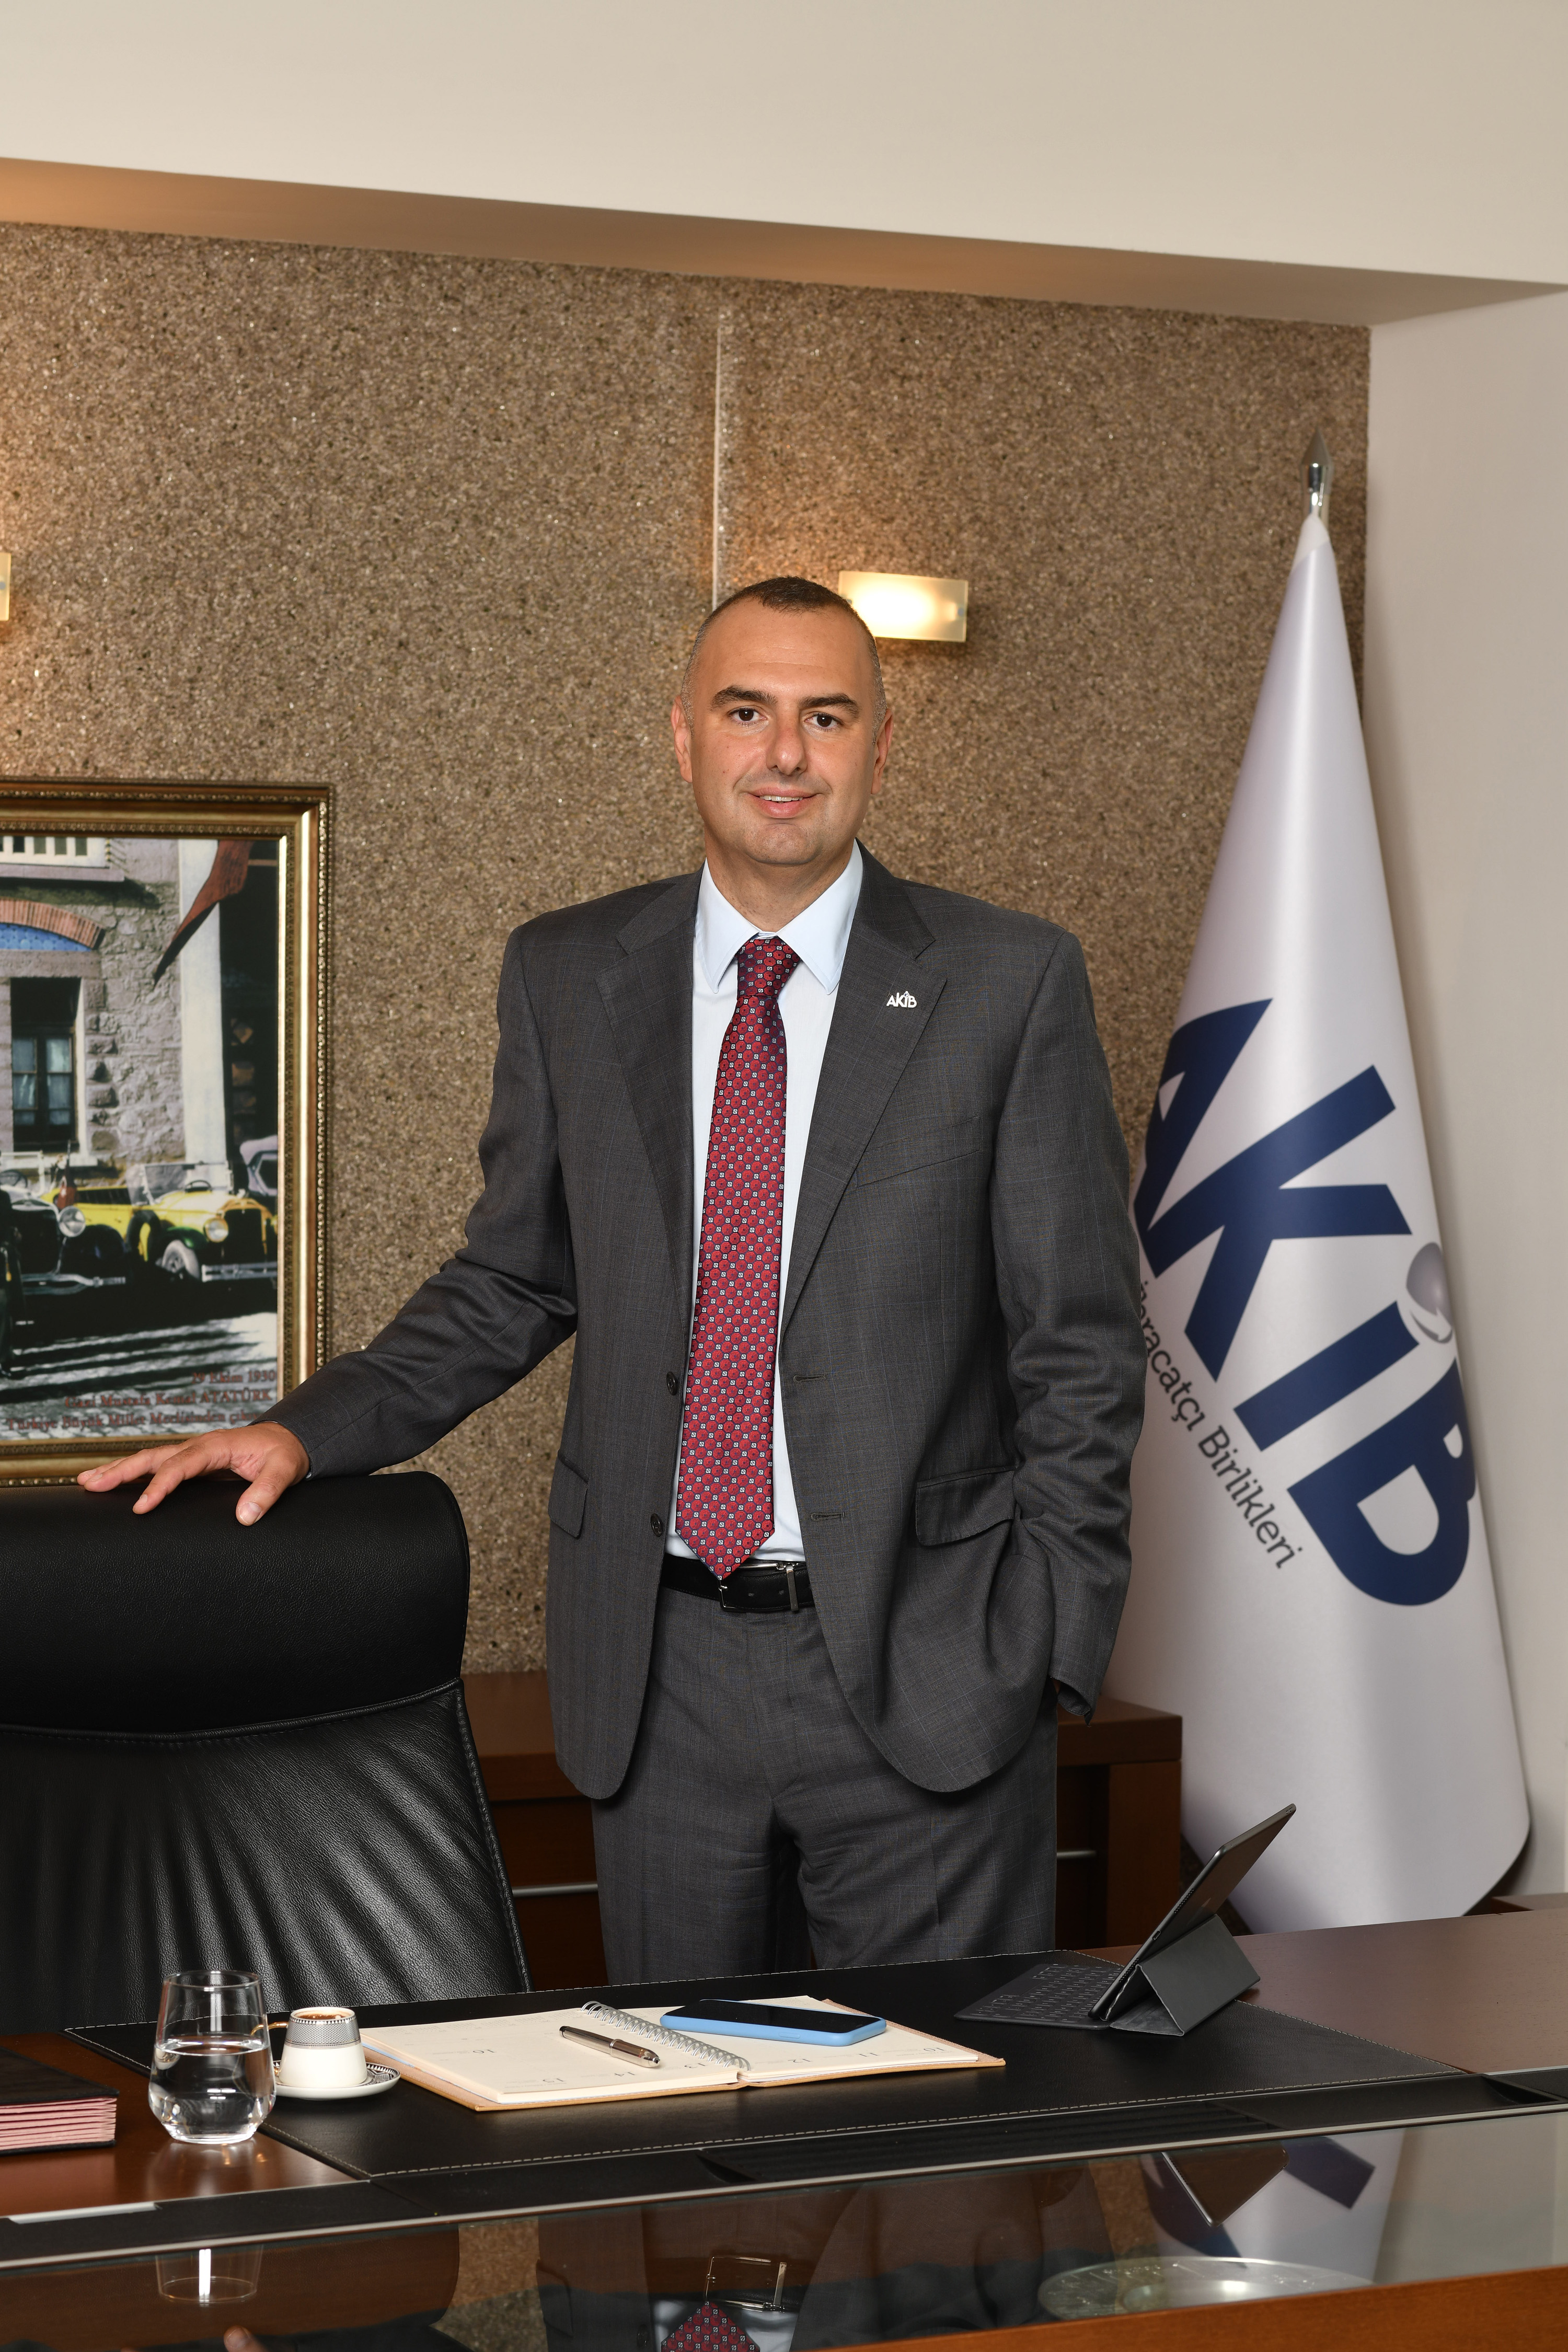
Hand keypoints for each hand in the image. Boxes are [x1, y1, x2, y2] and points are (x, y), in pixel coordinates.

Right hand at [77, 1421, 308, 1523]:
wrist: (290, 1441)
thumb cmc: (286, 1454)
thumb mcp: (284, 1471)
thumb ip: (267, 1492)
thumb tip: (245, 1517)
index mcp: (216, 1446)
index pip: (180, 1465)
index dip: (159, 1485)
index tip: (141, 1507)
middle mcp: (199, 1446)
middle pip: (153, 1457)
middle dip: (121, 1471)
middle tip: (90, 1485)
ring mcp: (193, 1453)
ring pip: (150, 1459)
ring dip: (118, 1469)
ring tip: (86, 1481)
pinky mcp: (193, 1463)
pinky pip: (158, 1466)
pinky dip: (133, 1472)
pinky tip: (113, 1481)